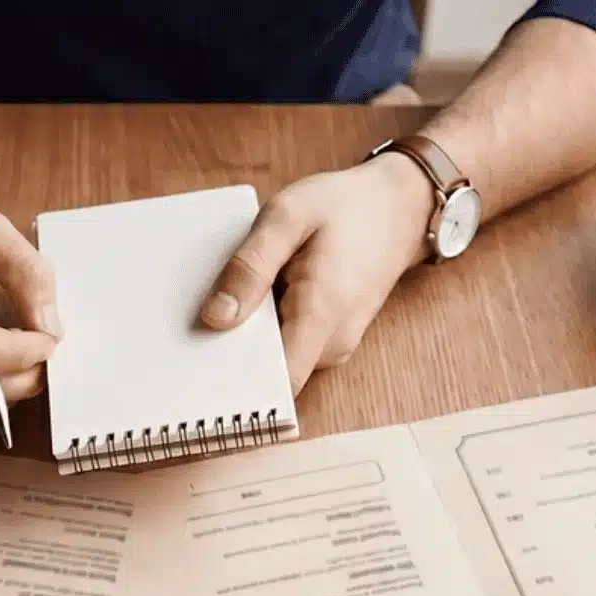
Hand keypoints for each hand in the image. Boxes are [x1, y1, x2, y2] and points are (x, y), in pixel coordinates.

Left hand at [200, 155, 435, 391]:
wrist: (399, 207)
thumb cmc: (345, 207)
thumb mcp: (288, 216)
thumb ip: (251, 266)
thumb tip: (215, 318)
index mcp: (321, 315)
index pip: (276, 385)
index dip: (234, 387)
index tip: (197, 372)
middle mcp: (331, 344)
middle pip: (265, 374)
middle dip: (228, 353)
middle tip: (196, 319)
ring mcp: (332, 347)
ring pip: (273, 360)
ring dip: (246, 337)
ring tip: (228, 297)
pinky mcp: (327, 341)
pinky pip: (285, 346)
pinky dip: (263, 328)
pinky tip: (254, 297)